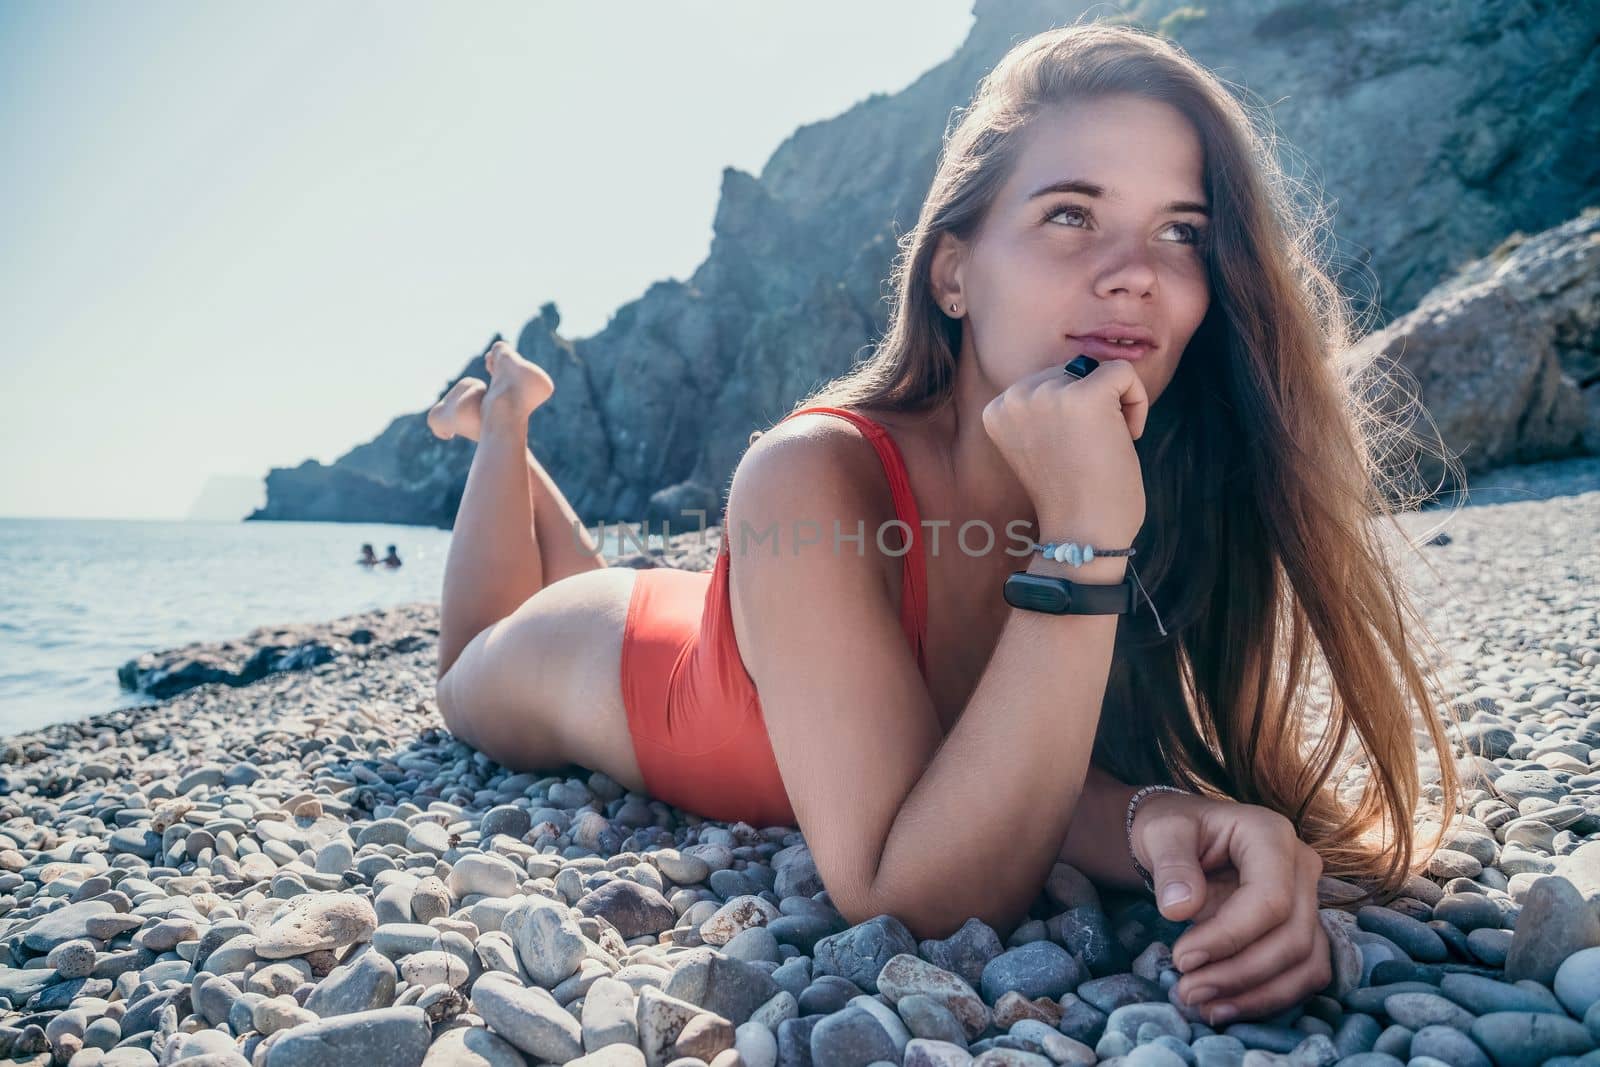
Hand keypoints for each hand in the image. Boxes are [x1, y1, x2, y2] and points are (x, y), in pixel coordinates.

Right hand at [980, 357, 1147, 542]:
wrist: (1081, 533)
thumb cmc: (1069, 496)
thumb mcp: (1037, 444)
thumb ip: (1043, 410)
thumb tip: (1079, 369)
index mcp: (997, 410)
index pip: (1046, 384)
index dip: (1068, 414)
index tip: (1071, 451)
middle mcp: (1015, 396)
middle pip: (1071, 372)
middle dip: (1090, 406)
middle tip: (1089, 451)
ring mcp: (1048, 394)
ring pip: (1096, 371)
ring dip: (1112, 406)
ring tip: (1104, 445)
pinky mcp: (1085, 395)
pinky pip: (1123, 372)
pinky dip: (1137, 401)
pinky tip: (1128, 436)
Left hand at [1130, 792, 1331, 1024]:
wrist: (1183, 839)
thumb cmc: (1174, 831)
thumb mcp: (1160, 833)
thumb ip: (1171, 865)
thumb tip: (1180, 909)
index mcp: (1270, 834)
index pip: (1270, 899)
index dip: (1229, 937)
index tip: (1182, 959)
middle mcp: (1301, 866)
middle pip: (1292, 936)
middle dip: (1240, 973)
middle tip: (1188, 991)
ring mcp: (1308, 899)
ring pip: (1305, 962)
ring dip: (1257, 994)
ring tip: (1204, 1006)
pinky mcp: (1303, 929)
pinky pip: (1303, 973)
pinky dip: (1269, 997)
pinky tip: (1226, 1007)